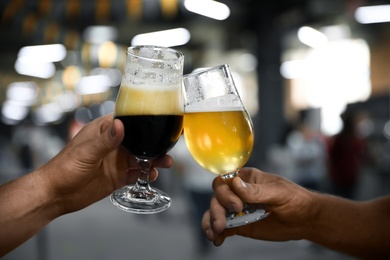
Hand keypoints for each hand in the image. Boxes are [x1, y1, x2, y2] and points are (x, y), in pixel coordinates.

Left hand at [39, 114, 172, 214]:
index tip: (158, 120)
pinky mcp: (117, 177)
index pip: (127, 120)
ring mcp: (116, 161)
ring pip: (141, 158)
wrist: (57, 195)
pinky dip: (146, 174)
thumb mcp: (86, 152)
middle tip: (167, 147)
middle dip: (153, 144)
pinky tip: (152, 176)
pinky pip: (136, 174)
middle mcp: (113, 145)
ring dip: (154, 160)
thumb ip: (105, 140)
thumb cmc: (64, 168)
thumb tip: (120, 125)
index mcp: (104, 132)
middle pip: (139, 141)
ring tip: (165, 163)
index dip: (142, 120)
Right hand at [202, 167, 318, 245]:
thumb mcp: (279, 192)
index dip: (224, 192)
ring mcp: (238, 209)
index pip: (225, 181)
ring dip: (211, 222)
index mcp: (246, 179)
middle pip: (217, 198)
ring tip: (213, 234)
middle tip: (221, 225)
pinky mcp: (240, 224)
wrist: (305, 220)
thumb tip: (235, 183)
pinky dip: (218, 234)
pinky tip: (217, 240)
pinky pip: (224, 228)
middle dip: (216, 211)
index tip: (237, 206)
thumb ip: (257, 190)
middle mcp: (238, 192)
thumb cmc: (295, 199)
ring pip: (216, 212)